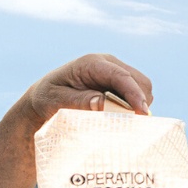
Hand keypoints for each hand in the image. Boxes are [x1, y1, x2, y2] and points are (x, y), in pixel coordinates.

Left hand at [18, 54, 152, 129]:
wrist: (45, 96)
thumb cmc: (47, 98)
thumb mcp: (56, 100)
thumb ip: (78, 101)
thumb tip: (102, 103)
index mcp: (91, 63)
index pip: (120, 76)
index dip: (134, 94)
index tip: (142, 112)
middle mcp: (107, 63)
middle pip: (138, 81)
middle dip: (139, 101)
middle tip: (130, 124)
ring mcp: (115, 71)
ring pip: (142, 87)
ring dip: (138, 105)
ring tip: (121, 121)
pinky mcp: (118, 82)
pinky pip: (136, 93)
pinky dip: (134, 106)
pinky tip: (119, 117)